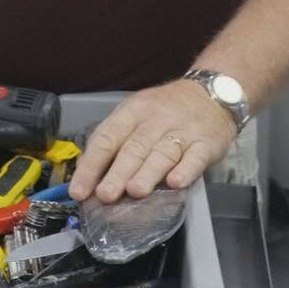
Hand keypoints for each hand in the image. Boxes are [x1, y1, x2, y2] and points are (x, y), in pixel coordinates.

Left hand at [68, 80, 236, 202]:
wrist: (209, 92)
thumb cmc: (164, 109)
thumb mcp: (133, 114)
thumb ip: (113, 142)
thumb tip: (88, 176)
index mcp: (131, 113)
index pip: (107, 138)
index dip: (92, 165)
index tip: (79, 190)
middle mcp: (155, 120)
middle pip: (134, 147)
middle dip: (118, 172)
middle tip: (105, 195)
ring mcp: (183, 131)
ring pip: (163, 152)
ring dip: (148, 172)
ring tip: (135, 191)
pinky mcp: (207, 143)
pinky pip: (196, 157)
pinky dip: (186, 170)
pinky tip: (176, 183)